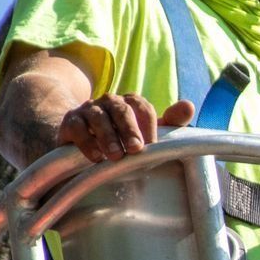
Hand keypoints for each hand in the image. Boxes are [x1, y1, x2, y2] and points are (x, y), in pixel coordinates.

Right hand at [56, 94, 195, 161]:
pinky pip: (77, 127)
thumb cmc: (122, 140)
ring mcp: (89, 110)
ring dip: (108, 137)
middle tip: (136, 149)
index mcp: (130, 103)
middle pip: (121, 109)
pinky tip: (95, 157)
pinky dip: (86, 142)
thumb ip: (170, 122)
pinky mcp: (70, 123)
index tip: (152, 145)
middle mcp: (109, 102)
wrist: (83, 146)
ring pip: (99, 117)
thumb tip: (188, 106)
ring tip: (116, 156)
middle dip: (129, 129)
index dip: (148, 126)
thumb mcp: (146, 134)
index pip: (142, 107)